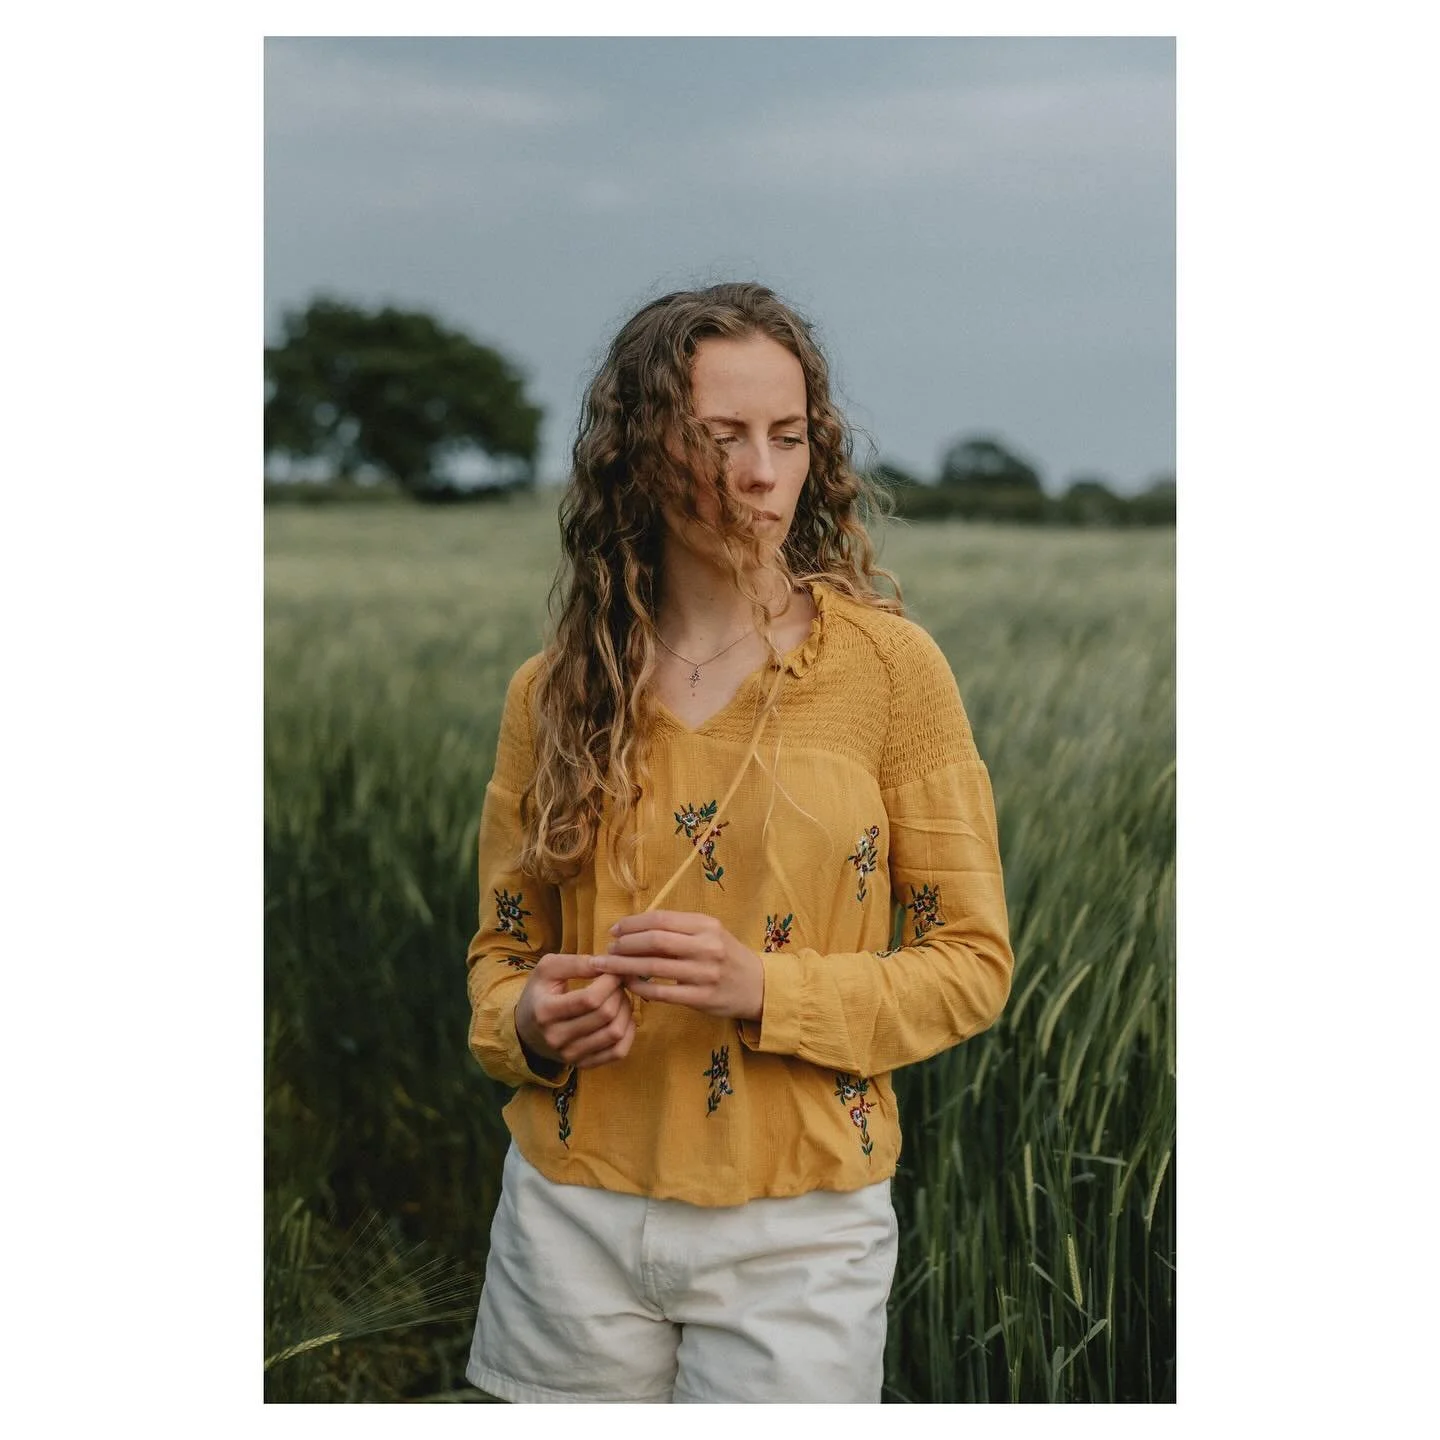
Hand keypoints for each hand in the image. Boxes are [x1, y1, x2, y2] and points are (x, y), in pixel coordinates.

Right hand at [515, 953, 635, 1070]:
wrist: (525, 1029)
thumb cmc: (540, 993)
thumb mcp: (547, 969)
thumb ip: (575, 963)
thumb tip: (605, 963)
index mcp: (545, 1011)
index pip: (590, 998)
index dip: (610, 982)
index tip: (614, 971)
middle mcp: (556, 1037)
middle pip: (605, 1015)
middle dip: (619, 993)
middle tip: (618, 983)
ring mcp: (570, 1054)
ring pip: (615, 1033)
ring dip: (626, 1011)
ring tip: (620, 998)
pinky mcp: (583, 1064)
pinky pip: (617, 1052)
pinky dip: (628, 1033)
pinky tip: (623, 1018)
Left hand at [593, 911, 764, 1021]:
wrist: (759, 986)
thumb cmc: (727, 956)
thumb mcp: (710, 934)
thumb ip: (678, 929)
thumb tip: (634, 929)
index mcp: (706, 925)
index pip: (660, 919)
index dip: (632, 924)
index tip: (614, 930)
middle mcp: (707, 946)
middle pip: (655, 941)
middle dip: (624, 945)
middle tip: (607, 950)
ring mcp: (705, 974)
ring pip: (654, 967)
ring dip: (625, 966)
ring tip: (608, 966)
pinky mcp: (702, 999)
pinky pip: (662, 993)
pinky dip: (640, 988)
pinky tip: (628, 985)